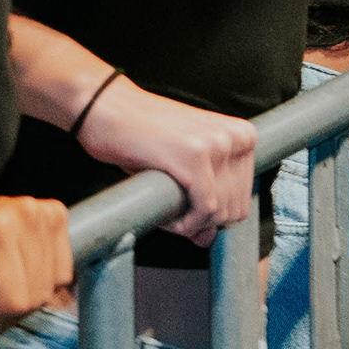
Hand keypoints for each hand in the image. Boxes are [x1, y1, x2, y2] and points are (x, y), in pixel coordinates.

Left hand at [0, 194, 74, 335]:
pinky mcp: (57, 214)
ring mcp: (42, 213)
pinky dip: (48, 280)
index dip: (0, 321)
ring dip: (33, 297)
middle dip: (14, 313)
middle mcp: (21, 215)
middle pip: (35, 295)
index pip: (14, 299)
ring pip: (52, 284)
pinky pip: (63, 270)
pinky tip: (28, 275)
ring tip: (10, 290)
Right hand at [82, 81, 256, 244]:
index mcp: (241, 135)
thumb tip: (208, 239)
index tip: (187, 212)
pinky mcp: (195, 155)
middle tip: (172, 212)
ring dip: (190, 223)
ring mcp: (217, 143)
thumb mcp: (183, 166)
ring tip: (165, 207)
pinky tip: (165, 212)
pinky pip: (204, 210)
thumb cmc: (142, 136)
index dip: (212, 218)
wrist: (106, 108)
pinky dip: (184, 224)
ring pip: (220, 213)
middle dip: (201, 223)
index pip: (242, 201)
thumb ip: (204, 199)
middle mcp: (236, 137)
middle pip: (234, 211)